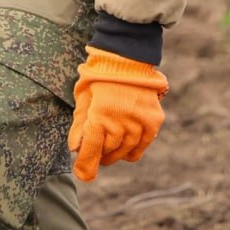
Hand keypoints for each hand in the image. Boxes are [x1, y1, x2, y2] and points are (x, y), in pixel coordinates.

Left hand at [69, 46, 167, 180]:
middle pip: (108, 153)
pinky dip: (131, 147)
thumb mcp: (83, 97)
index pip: (92, 151)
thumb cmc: (99, 75)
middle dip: (98, 154)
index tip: (83, 174)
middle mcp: (121, 124)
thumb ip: (79, 125)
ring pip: (124, 152)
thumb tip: (75, 148)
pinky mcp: (153, 122)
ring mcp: (140, 124)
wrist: (127, 56)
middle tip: (94, 149)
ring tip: (108, 142)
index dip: (85, 166)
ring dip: (114, 151)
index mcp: (100, 116)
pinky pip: (141, 147)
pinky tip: (124, 137)